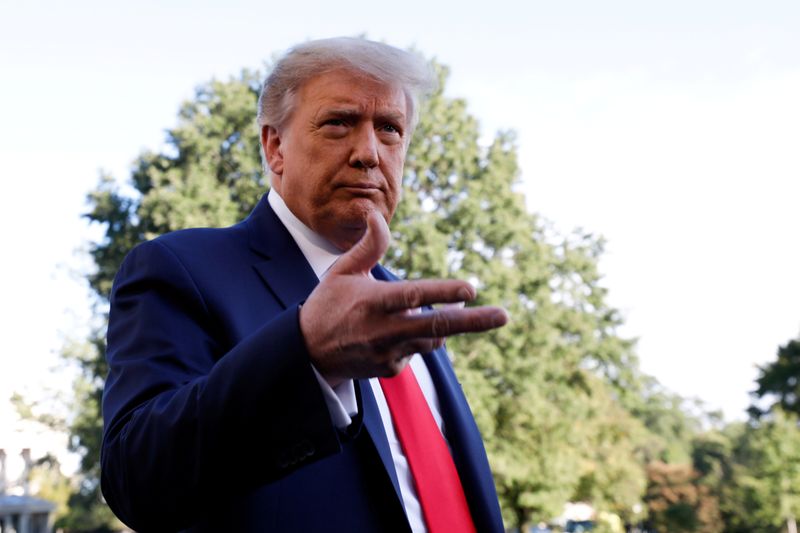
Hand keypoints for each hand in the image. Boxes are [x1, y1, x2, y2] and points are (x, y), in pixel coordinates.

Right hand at [299, 210, 507, 384]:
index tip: (471, 289)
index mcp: (372, 302)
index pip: (414, 296)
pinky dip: (416, 338)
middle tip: (504, 316)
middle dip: (474, 322)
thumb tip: (378, 214)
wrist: (308, 353)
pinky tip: (392, 333)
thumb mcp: (343, 271)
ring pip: (432, 337)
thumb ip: (368, 245)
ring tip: (424, 312)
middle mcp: (383, 330)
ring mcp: (389, 353)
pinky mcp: (392, 369)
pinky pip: (417, 349)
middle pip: (437, 326)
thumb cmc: (328, 304)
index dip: (444, 292)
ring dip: (439, 324)